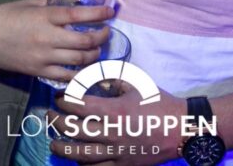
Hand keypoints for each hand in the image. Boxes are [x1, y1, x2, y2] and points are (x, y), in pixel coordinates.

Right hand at [0, 0, 112, 80]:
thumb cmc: (4, 16)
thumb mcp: (29, 3)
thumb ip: (53, 1)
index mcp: (44, 17)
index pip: (78, 15)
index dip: (98, 14)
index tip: (111, 12)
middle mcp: (46, 38)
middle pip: (84, 41)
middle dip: (101, 37)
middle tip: (106, 32)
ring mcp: (43, 57)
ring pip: (79, 60)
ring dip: (94, 54)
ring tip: (97, 49)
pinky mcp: (38, 71)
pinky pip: (66, 75)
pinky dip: (79, 72)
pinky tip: (84, 67)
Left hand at [48, 85, 185, 164]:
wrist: (182, 129)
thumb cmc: (160, 103)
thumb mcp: (136, 84)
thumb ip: (113, 79)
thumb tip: (94, 76)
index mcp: (115, 111)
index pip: (79, 106)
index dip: (64, 100)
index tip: (59, 96)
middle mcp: (112, 133)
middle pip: (74, 130)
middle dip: (57, 121)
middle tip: (50, 114)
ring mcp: (117, 153)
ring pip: (80, 154)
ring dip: (63, 148)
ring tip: (54, 142)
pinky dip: (82, 165)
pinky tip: (76, 159)